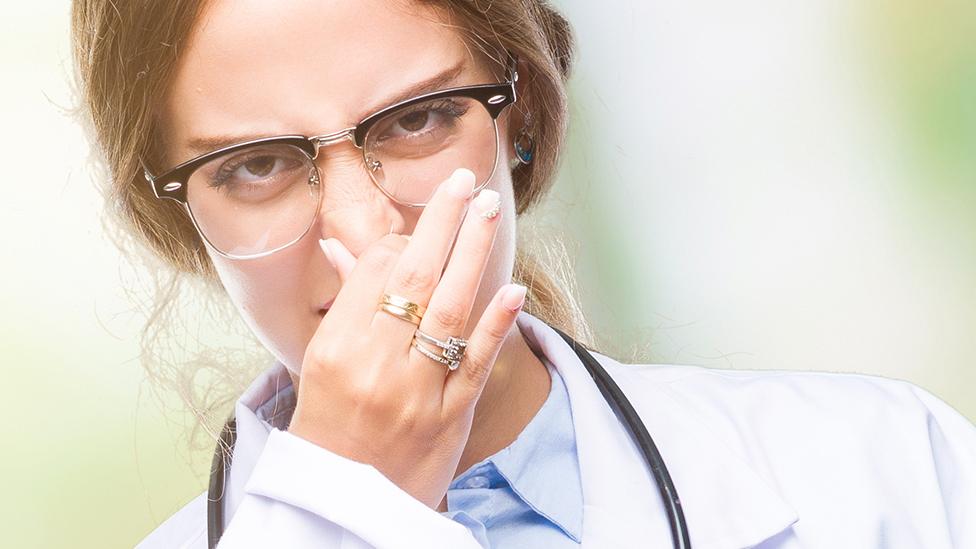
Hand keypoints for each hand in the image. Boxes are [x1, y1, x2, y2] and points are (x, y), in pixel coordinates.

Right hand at [288, 168, 526, 509]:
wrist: (342, 507)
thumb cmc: (328, 429)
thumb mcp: (319, 365)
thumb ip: (344, 304)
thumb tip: (346, 247)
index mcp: (336, 348)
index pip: (375, 271)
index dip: (401, 241)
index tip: (419, 231)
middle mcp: (376, 364)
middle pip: (414, 276)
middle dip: (443, 222)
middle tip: (465, 182)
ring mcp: (417, 391)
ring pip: (450, 309)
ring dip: (473, 253)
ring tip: (488, 209)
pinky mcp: (452, 417)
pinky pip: (477, 363)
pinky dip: (496, 323)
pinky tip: (513, 288)